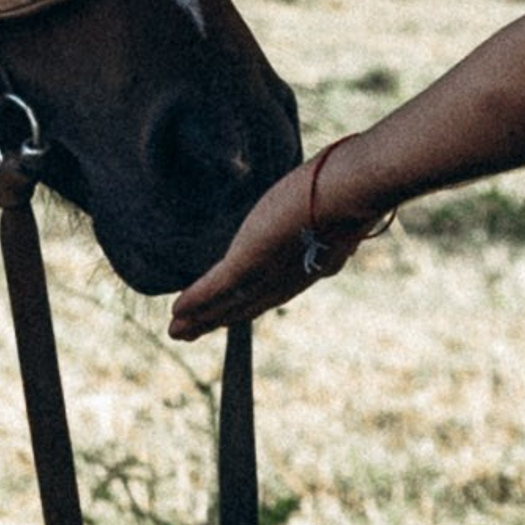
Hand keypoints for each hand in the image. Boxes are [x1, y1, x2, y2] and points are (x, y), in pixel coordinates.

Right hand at [167, 142, 385, 340]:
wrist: (348, 193)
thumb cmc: (349, 194)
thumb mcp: (338, 220)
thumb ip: (334, 239)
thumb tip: (345, 250)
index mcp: (305, 270)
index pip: (268, 294)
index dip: (242, 307)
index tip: (225, 317)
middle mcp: (286, 281)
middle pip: (242, 307)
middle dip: (214, 320)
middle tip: (186, 332)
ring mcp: (267, 273)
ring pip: (226, 303)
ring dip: (199, 317)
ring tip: (174, 329)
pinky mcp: (250, 261)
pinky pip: (216, 286)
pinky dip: (196, 300)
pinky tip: (176, 309)